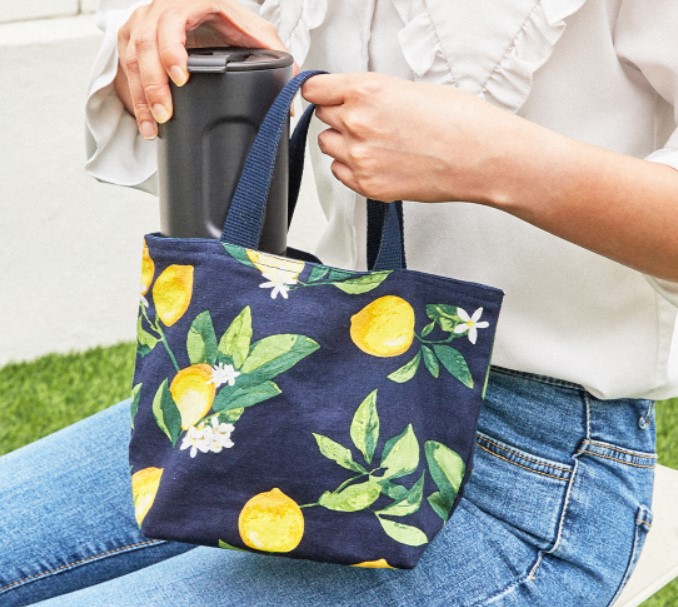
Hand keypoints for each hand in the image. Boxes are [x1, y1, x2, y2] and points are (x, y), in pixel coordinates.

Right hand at [116, 0, 289, 138]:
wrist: (206, 12)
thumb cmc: (229, 23)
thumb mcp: (256, 34)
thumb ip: (275, 57)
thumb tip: (290, 100)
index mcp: (191, 2)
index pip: (172, 23)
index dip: (172, 51)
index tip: (181, 79)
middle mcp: (160, 10)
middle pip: (146, 44)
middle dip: (153, 84)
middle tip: (165, 114)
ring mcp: (142, 23)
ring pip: (132, 59)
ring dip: (141, 96)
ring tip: (152, 125)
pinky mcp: (132, 40)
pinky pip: (126, 68)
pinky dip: (134, 97)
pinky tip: (145, 120)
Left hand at [301, 72, 541, 203]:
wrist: (480, 157)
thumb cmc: (458, 120)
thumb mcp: (409, 89)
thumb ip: (373, 95)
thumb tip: (355, 100)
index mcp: (366, 91)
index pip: (315, 89)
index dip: (322, 93)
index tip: (326, 96)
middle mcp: (357, 123)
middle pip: (323, 117)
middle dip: (340, 116)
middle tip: (368, 121)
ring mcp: (360, 157)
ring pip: (328, 146)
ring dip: (343, 143)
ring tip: (376, 144)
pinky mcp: (368, 185)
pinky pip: (340, 173)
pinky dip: (351, 168)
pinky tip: (377, 162)